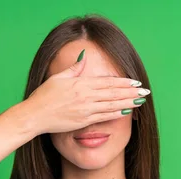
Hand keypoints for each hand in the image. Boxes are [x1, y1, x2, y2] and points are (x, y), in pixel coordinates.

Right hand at [22, 52, 150, 135]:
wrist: (34, 116)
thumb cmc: (43, 96)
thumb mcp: (58, 78)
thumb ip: (74, 68)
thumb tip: (84, 55)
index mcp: (80, 83)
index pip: (107, 81)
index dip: (123, 82)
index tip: (135, 82)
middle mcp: (85, 95)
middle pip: (113, 92)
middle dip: (131, 92)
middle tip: (145, 91)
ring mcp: (85, 109)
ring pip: (111, 104)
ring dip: (128, 102)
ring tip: (140, 101)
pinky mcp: (83, 120)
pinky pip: (103, 116)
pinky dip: (116, 114)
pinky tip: (126, 111)